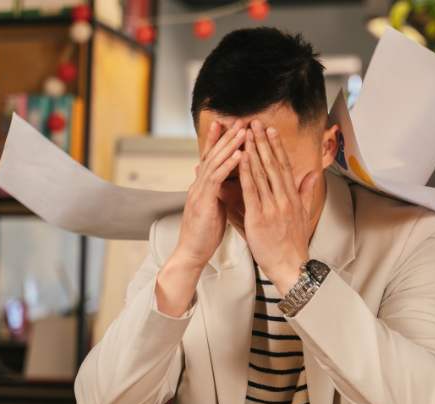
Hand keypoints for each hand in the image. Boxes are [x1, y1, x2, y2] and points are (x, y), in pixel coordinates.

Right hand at [173, 119, 244, 267]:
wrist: (191, 253)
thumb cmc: (205, 234)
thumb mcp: (214, 208)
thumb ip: (218, 193)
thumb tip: (226, 183)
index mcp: (203, 186)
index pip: (211, 158)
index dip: (219, 141)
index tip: (229, 125)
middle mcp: (199, 185)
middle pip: (212, 154)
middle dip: (225, 136)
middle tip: (238, 119)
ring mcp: (199, 191)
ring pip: (215, 162)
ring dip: (229, 145)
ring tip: (243, 131)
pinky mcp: (203, 201)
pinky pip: (216, 179)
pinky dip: (228, 165)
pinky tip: (239, 155)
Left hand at [238, 120, 317, 294]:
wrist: (291, 265)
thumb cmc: (293, 244)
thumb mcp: (304, 215)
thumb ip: (306, 192)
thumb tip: (312, 175)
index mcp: (293, 197)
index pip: (283, 166)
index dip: (276, 146)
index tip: (270, 130)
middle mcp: (284, 199)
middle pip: (273, 164)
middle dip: (263, 142)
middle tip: (256, 123)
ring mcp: (272, 207)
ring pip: (262, 173)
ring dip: (253, 151)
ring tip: (246, 134)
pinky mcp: (259, 217)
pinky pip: (251, 191)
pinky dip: (246, 173)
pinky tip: (241, 159)